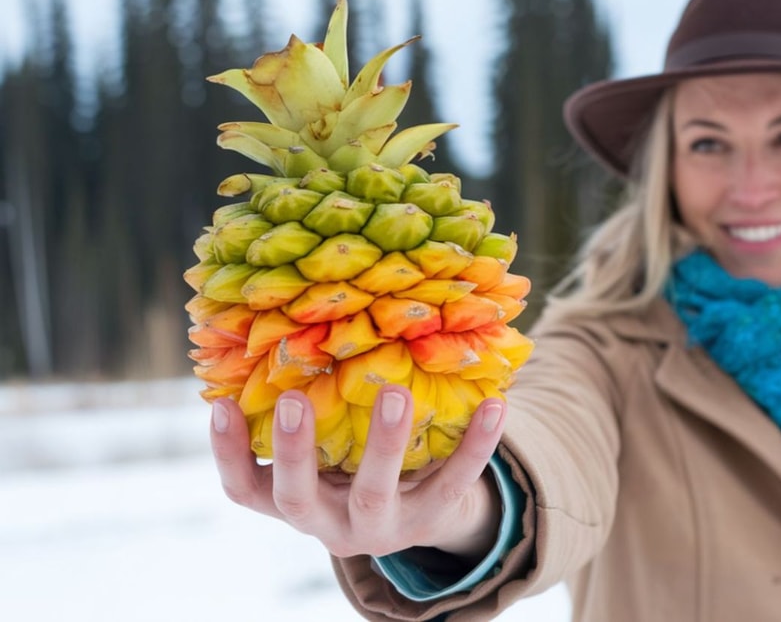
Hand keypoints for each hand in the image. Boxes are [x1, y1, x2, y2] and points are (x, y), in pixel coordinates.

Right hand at [209, 384, 505, 559]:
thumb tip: (282, 322)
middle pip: (298, 498)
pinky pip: (455, 481)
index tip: (218, 405)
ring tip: (396, 393)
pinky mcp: (432, 517)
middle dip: (293, 452)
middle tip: (293, 400)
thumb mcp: (324, 454)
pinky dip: (477, 444)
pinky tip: (495, 405)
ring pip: (375, 492)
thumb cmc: (355, 467)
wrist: (420, 516)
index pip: (245, 489)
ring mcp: (381, 526)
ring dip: (383, 443)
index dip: (227, 453)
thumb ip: (302, 412)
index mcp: (294, 502)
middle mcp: (328, 522)